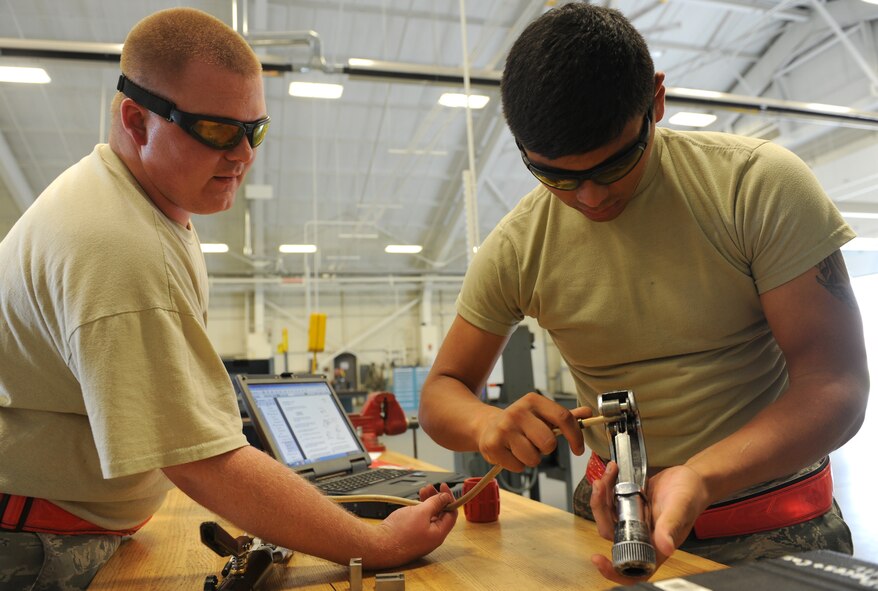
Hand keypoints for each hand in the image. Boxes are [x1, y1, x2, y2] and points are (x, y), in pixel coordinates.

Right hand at [372, 484, 457, 567]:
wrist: (379, 546)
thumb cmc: (399, 533)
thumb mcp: (420, 512)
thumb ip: (435, 503)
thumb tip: (446, 497)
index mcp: (438, 534)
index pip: (451, 514)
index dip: (449, 499)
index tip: (443, 488)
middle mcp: (432, 538)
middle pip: (440, 515)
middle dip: (437, 499)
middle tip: (430, 488)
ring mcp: (421, 538)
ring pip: (429, 517)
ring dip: (427, 503)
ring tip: (421, 492)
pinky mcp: (411, 537)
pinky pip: (420, 522)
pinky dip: (419, 510)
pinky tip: (414, 503)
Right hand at [476, 392, 591, 470]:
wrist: (486, 425)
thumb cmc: (520, 423)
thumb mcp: (541, 415)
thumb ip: (565, 417)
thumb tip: (588, 413)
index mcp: (533, 401)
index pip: (563, 418)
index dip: (575, 436)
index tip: (578, 449)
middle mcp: (518, 412)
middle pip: (549, 442)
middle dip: (546, 449)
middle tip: (536, 444)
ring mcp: (504, 428)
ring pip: (534, 458)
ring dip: (531, 458)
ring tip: (521, 448)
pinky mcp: (493, 445)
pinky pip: (519, 466)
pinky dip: (517, 465)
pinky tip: (510, 453)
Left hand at [589, 462, 710, 583]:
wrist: (690, 479)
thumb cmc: (691, 497)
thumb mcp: (681, 509)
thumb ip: (670, 527)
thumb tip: (665, 547)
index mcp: (654, 547)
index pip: (631, 568)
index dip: (612, 570)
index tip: (598, 558)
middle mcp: (641, 536)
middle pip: (610, 533)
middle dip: (600, 511)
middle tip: (600, 487)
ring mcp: (633, 521)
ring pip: (607, 515)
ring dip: (601, 496)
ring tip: (606, 475)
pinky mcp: (629, 506)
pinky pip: (610, 501)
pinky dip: (606, 487)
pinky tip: (611, 472)